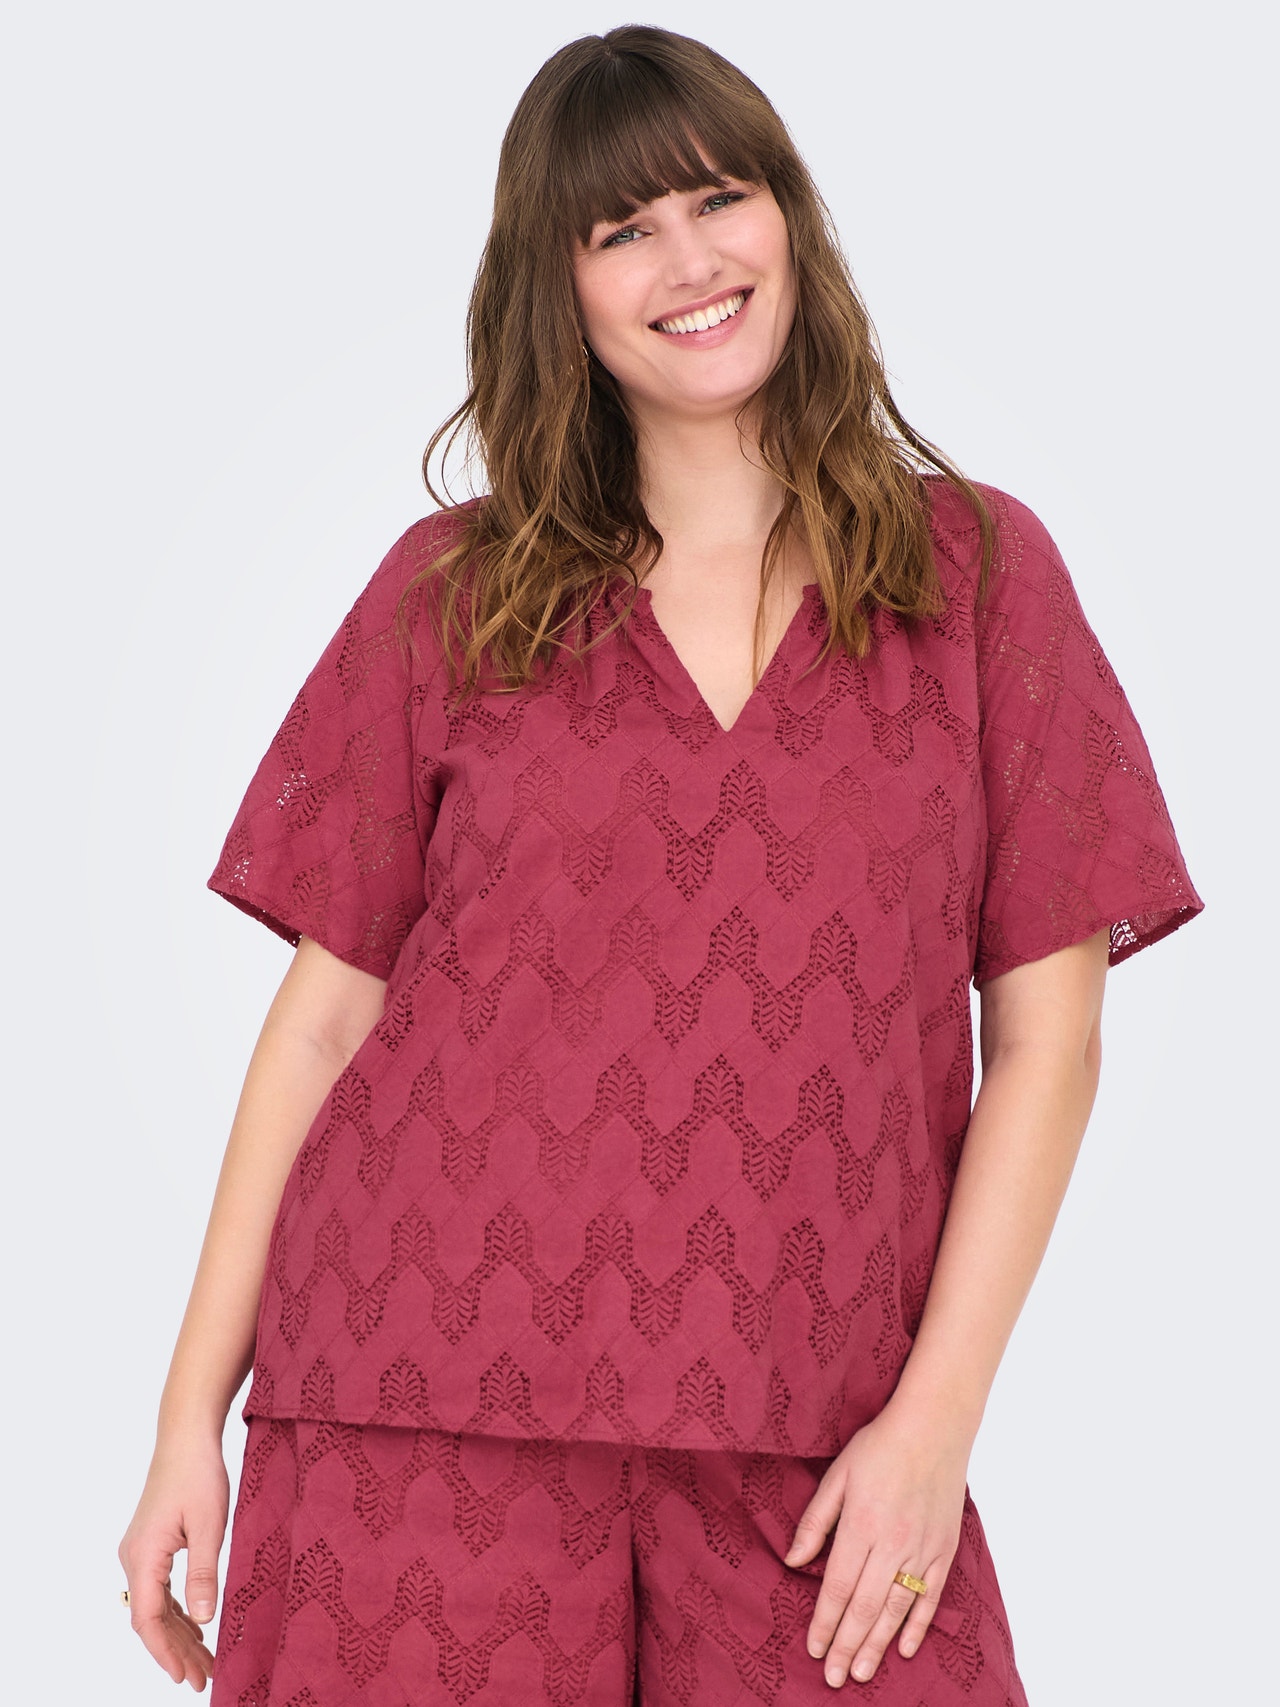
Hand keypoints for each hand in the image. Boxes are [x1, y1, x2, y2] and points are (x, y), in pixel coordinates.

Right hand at [118, 1435, 229, 1690]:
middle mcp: (134, 1558)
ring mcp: (140, 1551)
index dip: (165, 1652)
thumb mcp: (209, 1524)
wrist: (186, 1436)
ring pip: (156, 1605)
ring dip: (179, 1633)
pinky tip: (195, 1626)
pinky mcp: (152, 1544)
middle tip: (203, 1678)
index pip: (147, 1619)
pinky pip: (160, 1589)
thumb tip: (204, 1619)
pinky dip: (177, 1611)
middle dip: (176, 1651)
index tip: (185, 1677)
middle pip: (152, 1618)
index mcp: (143, 1556)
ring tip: (204, 1660)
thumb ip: (204, 1572)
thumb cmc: (198, 1473)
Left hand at [784, 1399, 971, 1686]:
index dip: (824, 1622)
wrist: (933, 1427)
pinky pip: (930, 1598)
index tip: (814, 1649)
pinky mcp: (944, 1551)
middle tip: (835, 1678)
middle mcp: (893, 1545)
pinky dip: (917, 1626)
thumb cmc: (879, 1447)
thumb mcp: (837, 1476)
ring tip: (863, 1673)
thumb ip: (815, 1522)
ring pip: (896, 1610)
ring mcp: (922, 1551)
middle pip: (865, 1608)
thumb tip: (792, 1561)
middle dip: (847, 1646)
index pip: (837, 1587)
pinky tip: (903, 1648)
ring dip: (877, 1646)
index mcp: (862, 1526)